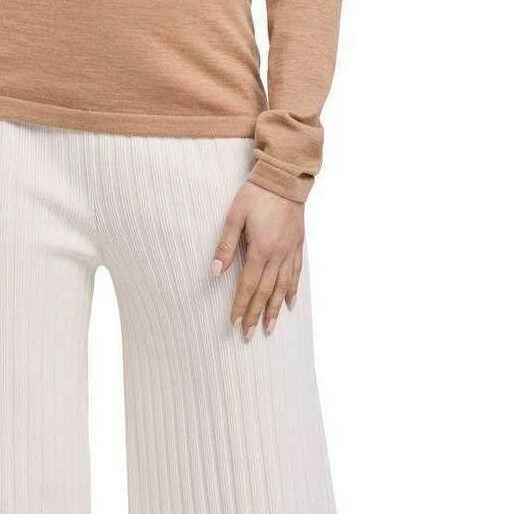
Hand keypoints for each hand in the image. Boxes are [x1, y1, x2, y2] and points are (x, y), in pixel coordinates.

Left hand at [211, 181, 304, 339]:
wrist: (284, 179)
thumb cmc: (256, 195)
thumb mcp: (235, 216)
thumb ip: (226, 245)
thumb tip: (216, 271)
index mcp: (260, 249)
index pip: (248, 285)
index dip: (240, 305)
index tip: (234, 323)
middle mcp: (277, 255)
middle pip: (265, 292)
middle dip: (256, 315)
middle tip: (249, 334)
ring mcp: (290, 251)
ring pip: (283, 287)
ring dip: (275, 309)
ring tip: (270, 328)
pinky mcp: (298, 245)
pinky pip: (296, 274)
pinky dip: (292, 290)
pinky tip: (290, 303)